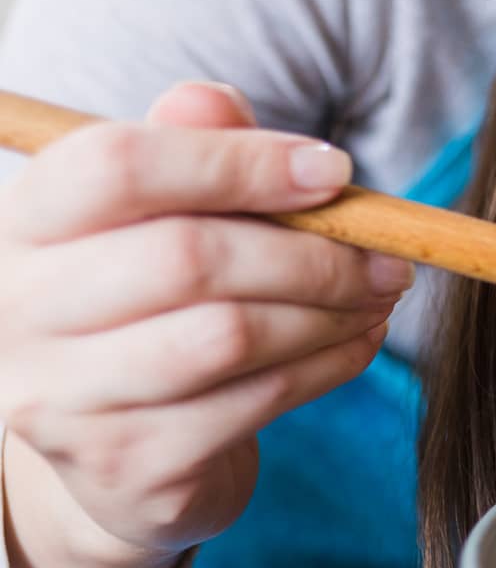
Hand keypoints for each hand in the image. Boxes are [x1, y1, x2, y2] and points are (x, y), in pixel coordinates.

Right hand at [0, 83, 410, 567]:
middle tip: (386, 253)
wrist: (117, 448)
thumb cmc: (151, 298)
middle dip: (313, 251)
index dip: (238, 161)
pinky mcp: (125, 466)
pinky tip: (355, 341)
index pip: (114, 166)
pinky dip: (329, 365)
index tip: (334, 171)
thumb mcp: (159, 213)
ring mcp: (62, 401)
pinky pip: (256, 402)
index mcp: (26, 224)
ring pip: (229, 336)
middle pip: (187, 257)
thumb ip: (188, 145)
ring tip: (379, 293)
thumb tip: (215, 101)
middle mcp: (19, 313)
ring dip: (331, 311)